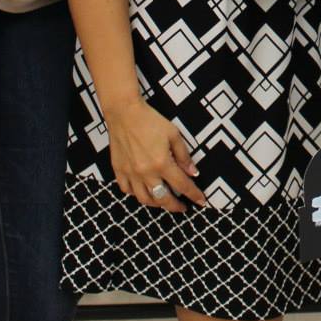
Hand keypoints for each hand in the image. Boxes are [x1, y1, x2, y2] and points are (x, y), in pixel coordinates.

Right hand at [105, 96, 205, 211]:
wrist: (124, 113)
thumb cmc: (151, 121)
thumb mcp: (173, 135)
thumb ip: (184, 156)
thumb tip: (193, 173)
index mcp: (162, 163)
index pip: (182, 185)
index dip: (194, 194)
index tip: (201, 201)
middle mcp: (146, 172)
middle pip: (163, 198)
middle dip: (174, 206)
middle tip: (182, 207)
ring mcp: (130, 173)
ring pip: (144, 199)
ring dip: (156, 203)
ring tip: (164, 201)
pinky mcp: (119, 170)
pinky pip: (127, 190)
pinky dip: (136, 194)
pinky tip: (143, 191)